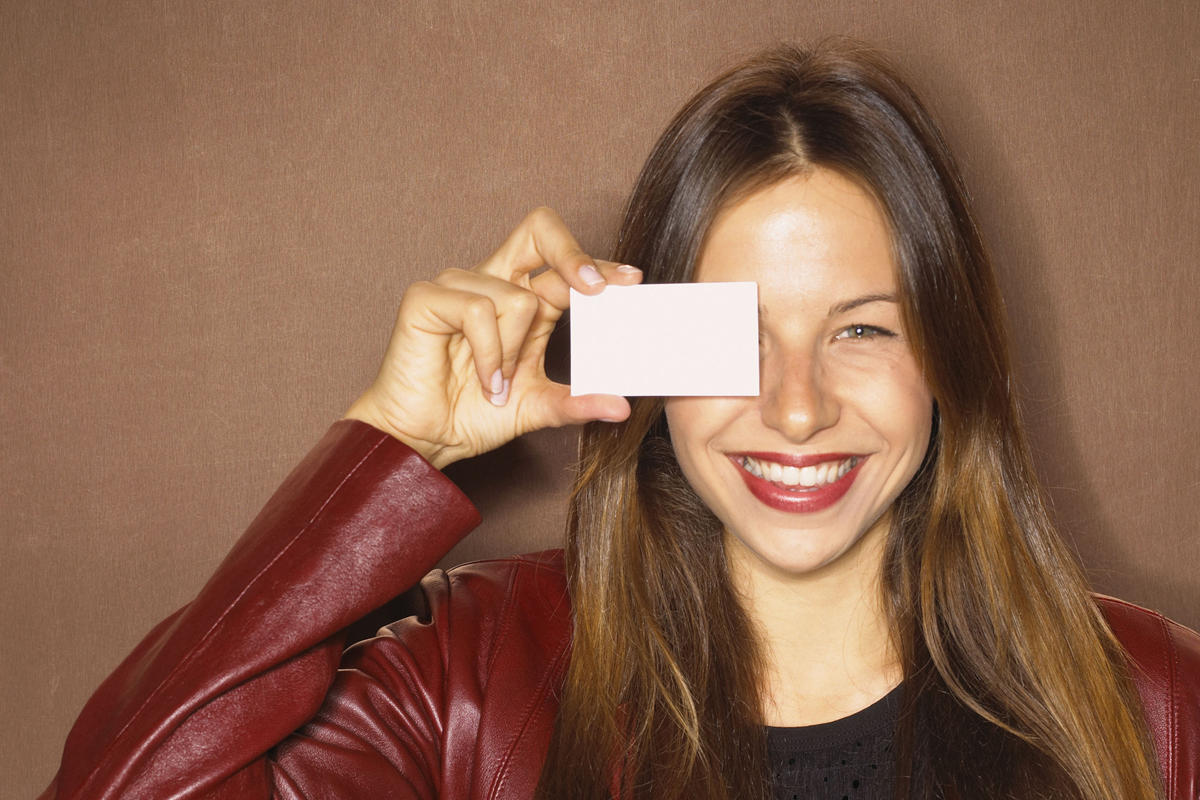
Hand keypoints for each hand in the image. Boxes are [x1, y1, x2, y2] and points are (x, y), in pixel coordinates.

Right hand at [344, 207, 641, 468]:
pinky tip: (486, 381)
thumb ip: (577, 402)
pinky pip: (478, 311)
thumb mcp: (538, 407)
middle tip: (592, 290)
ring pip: (517, 298)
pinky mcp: (426, 298)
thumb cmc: (473, 414)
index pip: (565, 263)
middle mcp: (492, 281)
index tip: (631, 282)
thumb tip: (622, 408)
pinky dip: (489, 353)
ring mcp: (458, 285)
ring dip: (514, 353)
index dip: (599, 267)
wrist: (425, 439)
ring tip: (499, 385)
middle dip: (573, 253)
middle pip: (539, 228)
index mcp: (524, 298)